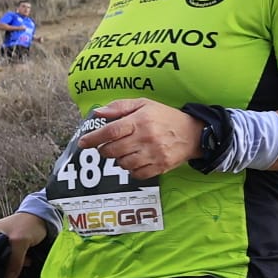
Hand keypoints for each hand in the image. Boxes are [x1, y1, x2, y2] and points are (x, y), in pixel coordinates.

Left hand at [81, 98, 206, 178]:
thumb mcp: (144, 104)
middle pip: (113, 150)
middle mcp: (146, 137)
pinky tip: (135, 161)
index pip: (111, 131)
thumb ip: (119, 107)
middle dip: (105, 150)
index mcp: (140, 120)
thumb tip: (98, 113)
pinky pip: (137, 174)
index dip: (93, 138)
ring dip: (119, 160)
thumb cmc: (166, 117)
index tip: (83, 142)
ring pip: (123, 163)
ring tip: (125, 152)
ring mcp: (154, 153)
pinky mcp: (160, 166)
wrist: (194, 133)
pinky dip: (132, 170)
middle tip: (108, 147)